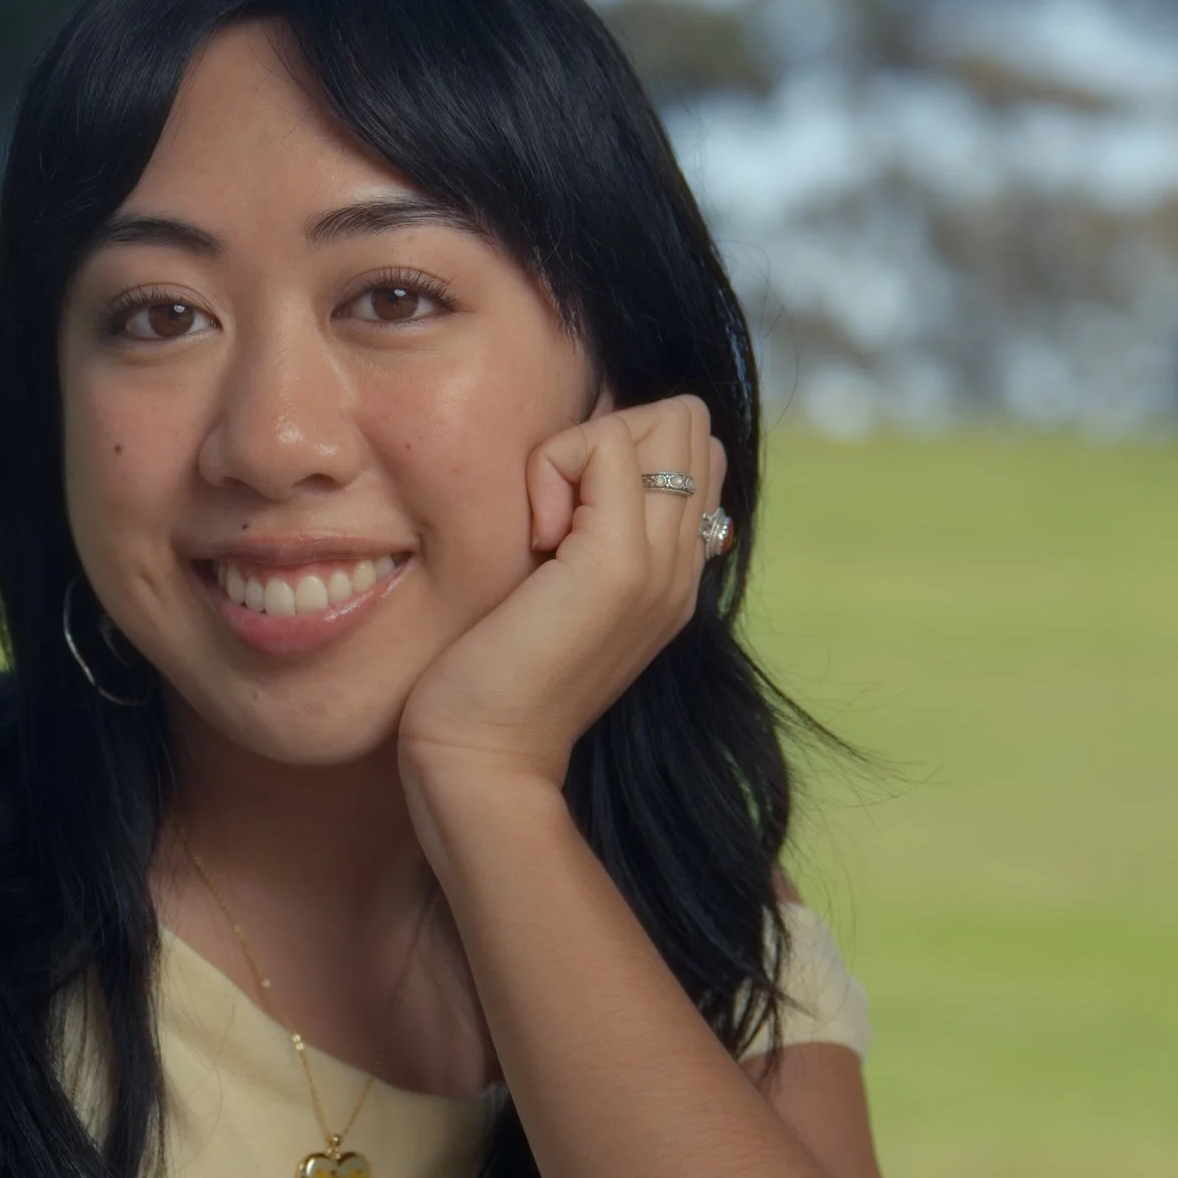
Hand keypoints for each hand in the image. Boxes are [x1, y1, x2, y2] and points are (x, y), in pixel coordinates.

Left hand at [398, 396, 727, 802]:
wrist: (485, 755)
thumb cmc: (493, 674)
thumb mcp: (553, 588)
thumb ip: (585, 529)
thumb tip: (582, 462)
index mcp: (676, 571)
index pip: (693, 447)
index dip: (620, 449)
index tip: (562, 520)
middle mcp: (685, 564)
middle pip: (685, 422)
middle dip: (609, 436)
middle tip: (554, 515)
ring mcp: (664, 564)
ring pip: (658, 422)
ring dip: (581, 453)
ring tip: (544, 532)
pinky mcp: (619, 562)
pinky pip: (603, 442)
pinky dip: (551, 469)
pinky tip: (532, 542)